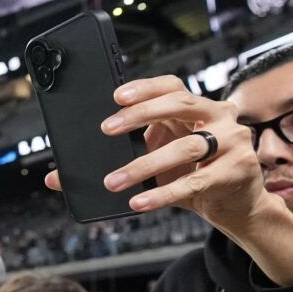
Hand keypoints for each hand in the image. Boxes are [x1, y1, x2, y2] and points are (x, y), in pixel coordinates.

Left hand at [44, 76, 275, 237]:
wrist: (237, 206)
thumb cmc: (192, 176)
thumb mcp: (152, 165)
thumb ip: (113, 163)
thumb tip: (55, 179)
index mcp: (196, 108)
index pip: (172, 85)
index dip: (144, 88)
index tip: (115, 96)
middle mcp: (218, 116)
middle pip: (180, 104)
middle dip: (140, 114)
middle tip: (106, 130)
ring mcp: (231, 142)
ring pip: (186, 146)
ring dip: (144, 165)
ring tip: (112, 181)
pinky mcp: (237, 170)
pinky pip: (194, 182)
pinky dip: (162, 193)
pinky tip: (138, 202)